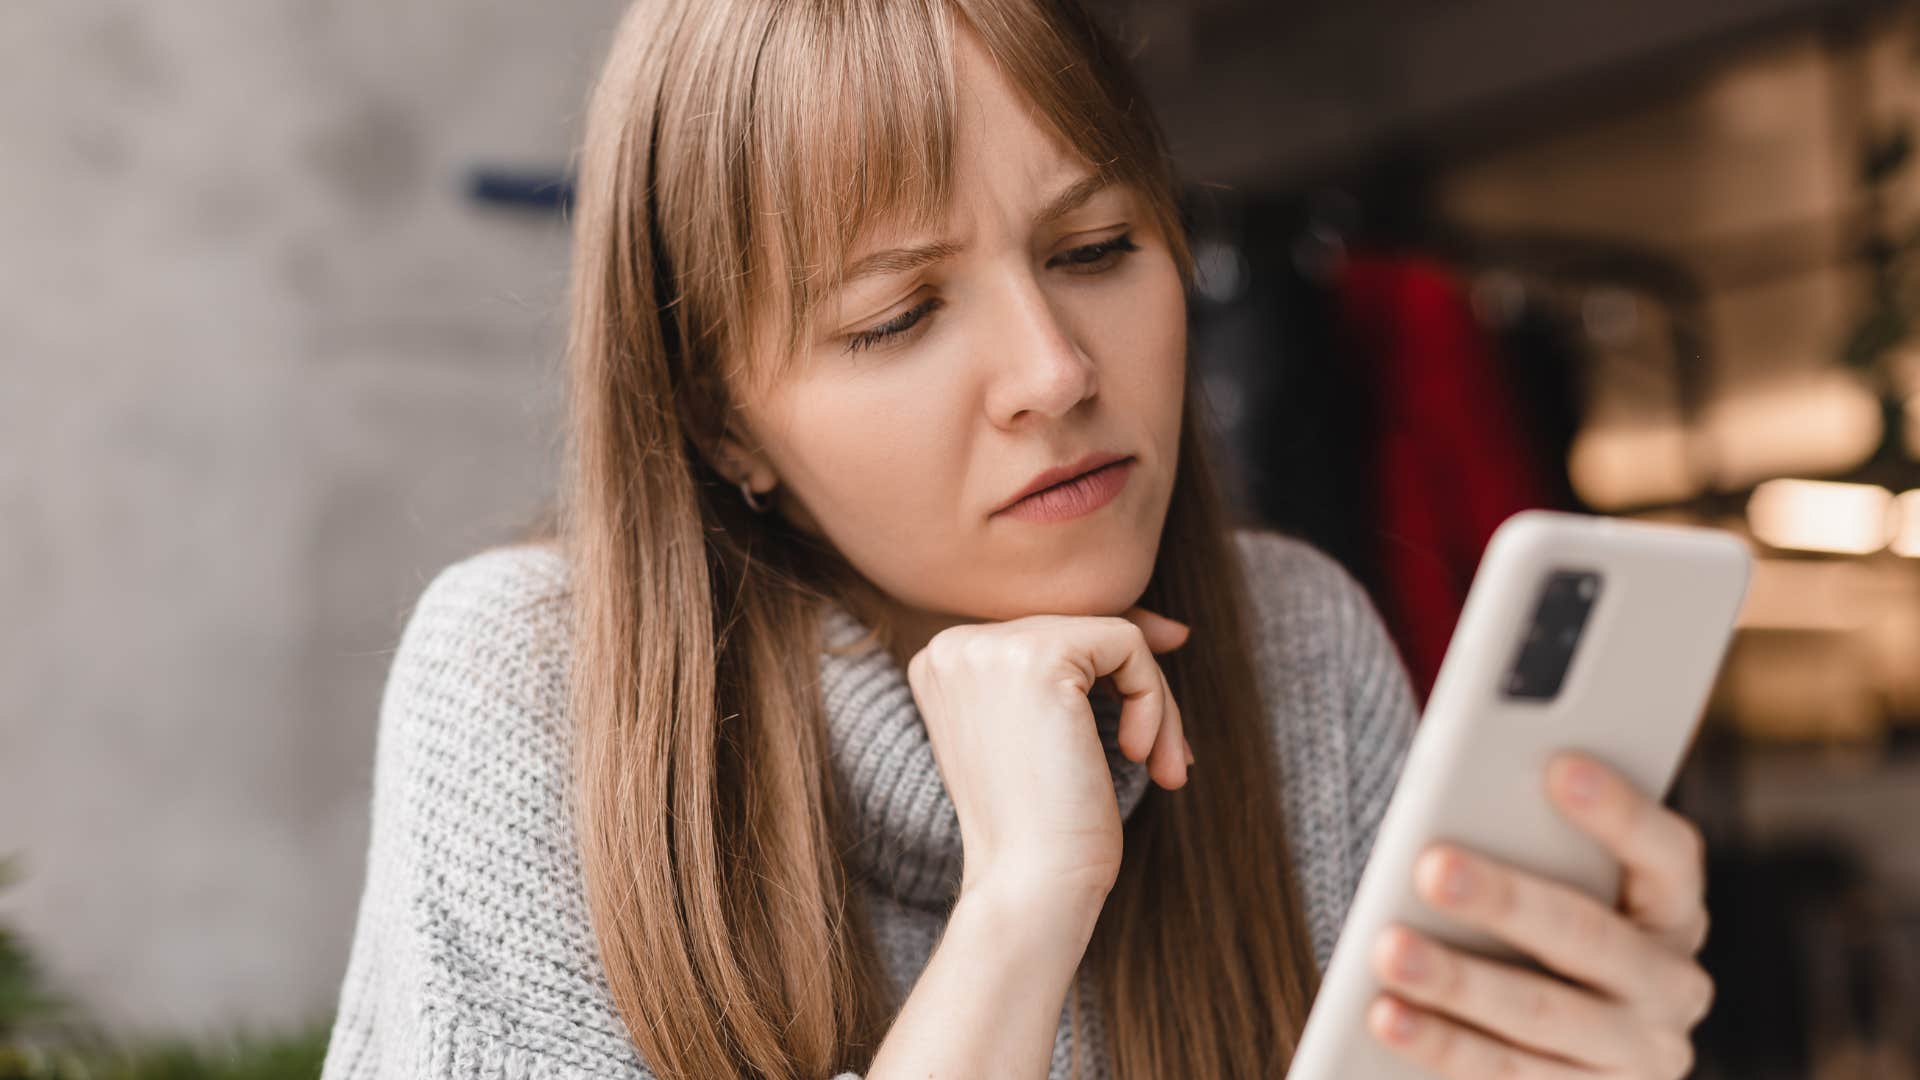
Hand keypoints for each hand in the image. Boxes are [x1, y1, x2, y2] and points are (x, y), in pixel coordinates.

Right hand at [906, 606, 1192, 905]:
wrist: (1030, 886)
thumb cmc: (1046, 830)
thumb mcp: (1055, 735)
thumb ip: (1089, 672)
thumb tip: (1175, 628)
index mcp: (943, 664)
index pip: (1049, 633)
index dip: (1111, 671)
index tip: (1153, 722)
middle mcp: (954, 645)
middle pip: (1080, 631)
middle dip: (1138, 695)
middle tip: (1167, 763)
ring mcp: (990, 647)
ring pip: (1110, 636)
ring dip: (1154, 703)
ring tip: (1163, 765)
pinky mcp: (1039, 655)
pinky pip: (1127, 645)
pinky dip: (1154, 700)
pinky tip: (1143, 756)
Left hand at [1365, 752, 1713, 1077]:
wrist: (1564, 1041)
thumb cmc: (1538, 925)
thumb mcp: (1554, 881)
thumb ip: (1525, 841)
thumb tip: (1455, 816)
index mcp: (1672, 908)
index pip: (1667, 852)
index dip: (1620, 811)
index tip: (1559, 764)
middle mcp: (1671, 984)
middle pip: (1587, 936)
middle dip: (1505, 900)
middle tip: (1432, 867)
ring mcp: (1636, 1054)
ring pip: (1540, 1015)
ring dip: (1457, 983)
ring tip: (1388, 950)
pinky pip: (1508, 1076)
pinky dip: (1441, 1045)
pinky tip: (1385, 1016)